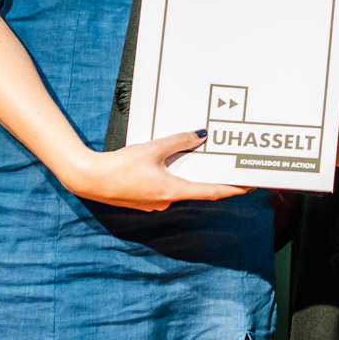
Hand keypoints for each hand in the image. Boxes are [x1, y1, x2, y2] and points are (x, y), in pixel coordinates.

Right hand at [65, 131, 249, 210]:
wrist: (90, 179)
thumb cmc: (120, 166)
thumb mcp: (153, 148)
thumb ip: (178, 141)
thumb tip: (199, 136)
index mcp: (173, 191)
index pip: (211, 192)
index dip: (231, 189)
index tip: (248, 186)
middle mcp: (166, 201)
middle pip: (196, 189)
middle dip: (210, 178)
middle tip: (226, 167)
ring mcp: (154, 203)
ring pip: (179, 187)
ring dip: (189, 176)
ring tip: (198, 160)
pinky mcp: (143, 199)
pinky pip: (164, 187)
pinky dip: (172, 177)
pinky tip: (169, 165)